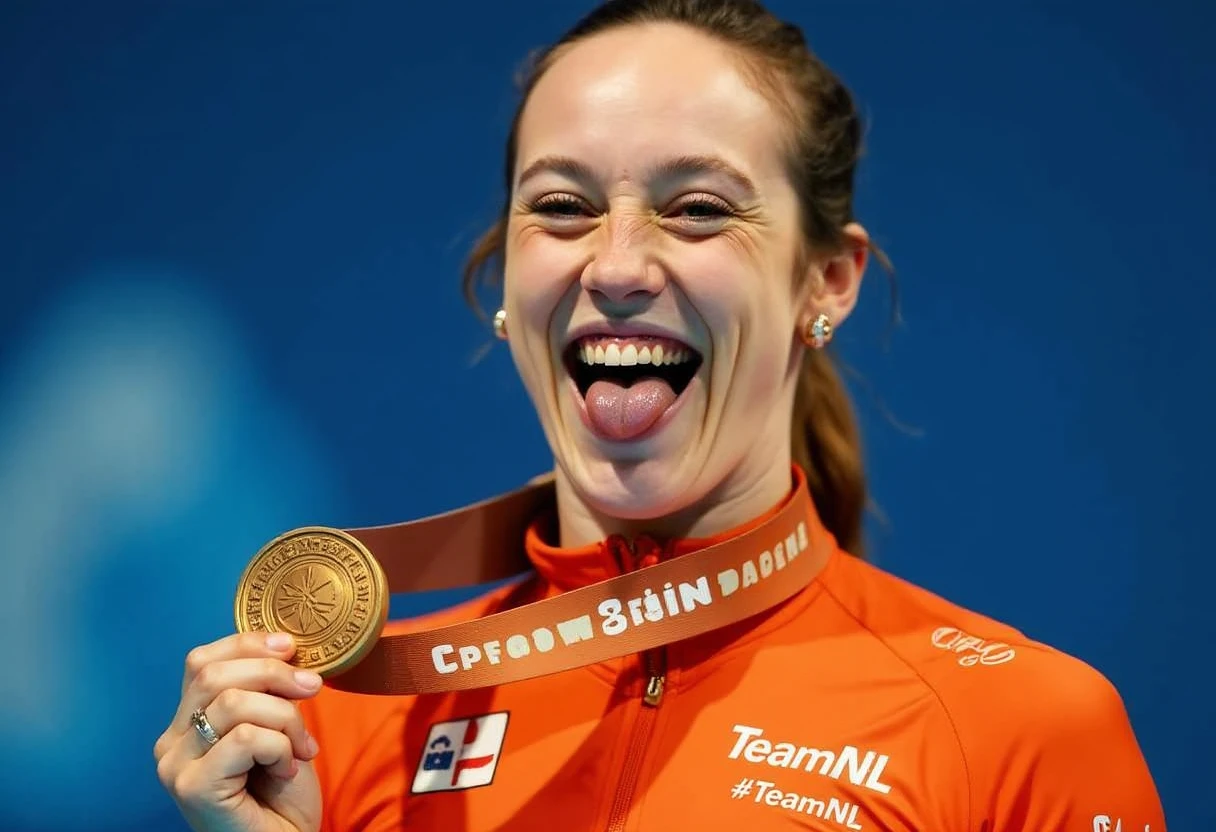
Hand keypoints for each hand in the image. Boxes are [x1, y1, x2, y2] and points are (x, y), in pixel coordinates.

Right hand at [154, 632, 323, 831]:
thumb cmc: (280, 794)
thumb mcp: (275, 727)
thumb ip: (266, 692)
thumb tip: (285, 643)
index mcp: (185, 722)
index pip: (201, 660)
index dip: (248, 644)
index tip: (291, 647)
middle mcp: (170, 741)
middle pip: (215, 675)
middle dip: (275, 673)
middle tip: (313, 688)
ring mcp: (175, 765)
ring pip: (234, 704)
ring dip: (286, 718)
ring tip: (302, 747)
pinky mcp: (192, 787)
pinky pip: (247, 738)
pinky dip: (280, 746)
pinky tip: (286, 769)